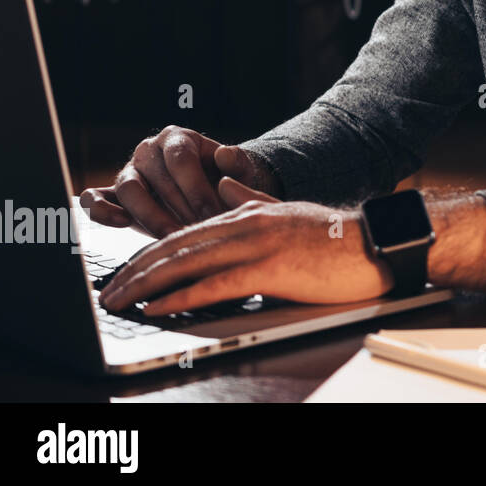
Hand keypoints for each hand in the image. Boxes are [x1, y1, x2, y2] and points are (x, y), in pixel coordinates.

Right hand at [81, 125, 280, 237]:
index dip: (196, 187)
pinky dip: (101, 210)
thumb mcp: (240, 171)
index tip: (212, 214)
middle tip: (196, 232)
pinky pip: (95, 199)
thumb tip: (225, 153)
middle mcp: (149, 151)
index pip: (181, 159)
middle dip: (178, 208)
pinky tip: (121, 224)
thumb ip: (237, 162)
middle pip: (156, 177)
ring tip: (171, 237)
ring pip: (127, 189)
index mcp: (177, 138)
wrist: (213, 194)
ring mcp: (130, 172)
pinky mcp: (113, 195)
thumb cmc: (226, 181)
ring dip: (149, 216)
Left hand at [97, 179, 392, 314]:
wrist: (376, 242)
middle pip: (178, 246)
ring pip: (189, 262)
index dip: (151, 253)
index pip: (186, 233)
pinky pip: (217, 283)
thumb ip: (254, 197)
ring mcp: (258, 244)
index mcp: (249, 212)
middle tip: (109, 291)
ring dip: (148, 284)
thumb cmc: (338, 236)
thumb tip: (224, 180)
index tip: (127, 272)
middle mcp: (247, 223)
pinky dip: (183, 296)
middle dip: (137, 270)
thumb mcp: (289, 210)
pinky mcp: (272, 268)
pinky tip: (160, 305)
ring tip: (121, 299)